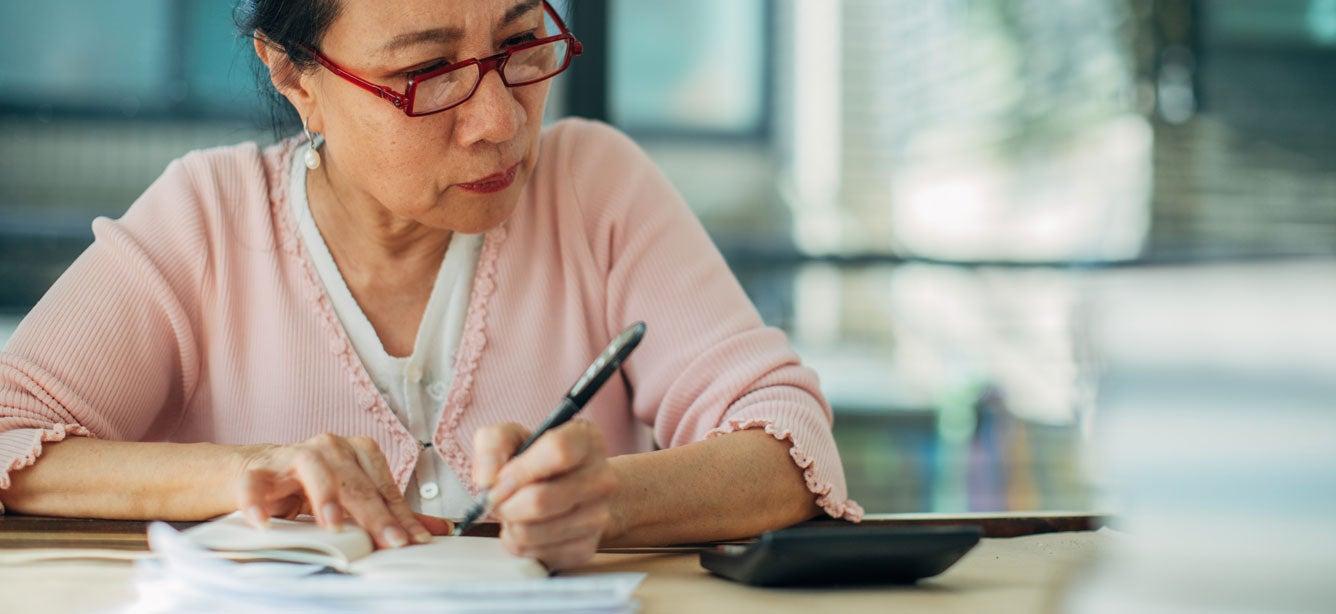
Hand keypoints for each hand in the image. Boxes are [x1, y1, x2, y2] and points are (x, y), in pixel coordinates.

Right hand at [234, 433, 452, 547]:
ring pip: (312, 467)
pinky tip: (262, 522)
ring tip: (333, 524)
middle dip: (373, 513)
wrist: (255, 473)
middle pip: (354, 480)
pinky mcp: (256, 470)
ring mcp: (291, 455)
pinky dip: (257, 500)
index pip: (383, 486)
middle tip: (388, 540)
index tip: (414, 542)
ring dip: (324, 495)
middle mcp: (328, 447)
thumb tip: (439, 530)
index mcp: (356, 452)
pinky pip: (255, 482)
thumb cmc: (312, 486)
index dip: (400, 515)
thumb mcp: (354, 498)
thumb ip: (391, 513)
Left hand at [473, 420, 619, 569]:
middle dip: (505, 504)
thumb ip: (494, 444)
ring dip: (509, 524)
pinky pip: (535, 554)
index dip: (519, 470)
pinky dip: (519, 544)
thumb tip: (487, 480)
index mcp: (586, 440)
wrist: (570, 491)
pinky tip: (526, 527)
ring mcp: (598, 516)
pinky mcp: (586, 548)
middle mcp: (601, 478)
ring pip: (532, 531)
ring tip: (513, 512)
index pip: (558, 451)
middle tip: (498, 500)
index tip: (499, 480)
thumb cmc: (537, 460)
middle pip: (540, 500)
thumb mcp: (512, 437)